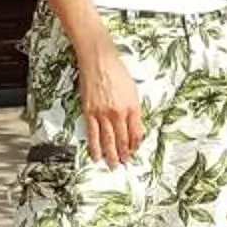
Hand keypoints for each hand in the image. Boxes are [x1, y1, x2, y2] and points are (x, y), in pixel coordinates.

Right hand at [76, 43, 143, 166]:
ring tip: (112, 166)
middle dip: (124, 154)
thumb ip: (134, 109)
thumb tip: (134, 126)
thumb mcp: (133, 90)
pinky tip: (96, 156)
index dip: (135, 145)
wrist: (98, 60)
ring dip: (111, 155)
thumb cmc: (116, 71)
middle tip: (124, 163)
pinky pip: (92, 134)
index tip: (134, 151)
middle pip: (123, 140)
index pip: (136, 133)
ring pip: (108, 141)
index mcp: (133, 107)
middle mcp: (119, 113)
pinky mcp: (89, 112)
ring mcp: (103, 114)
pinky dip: (94, 147)